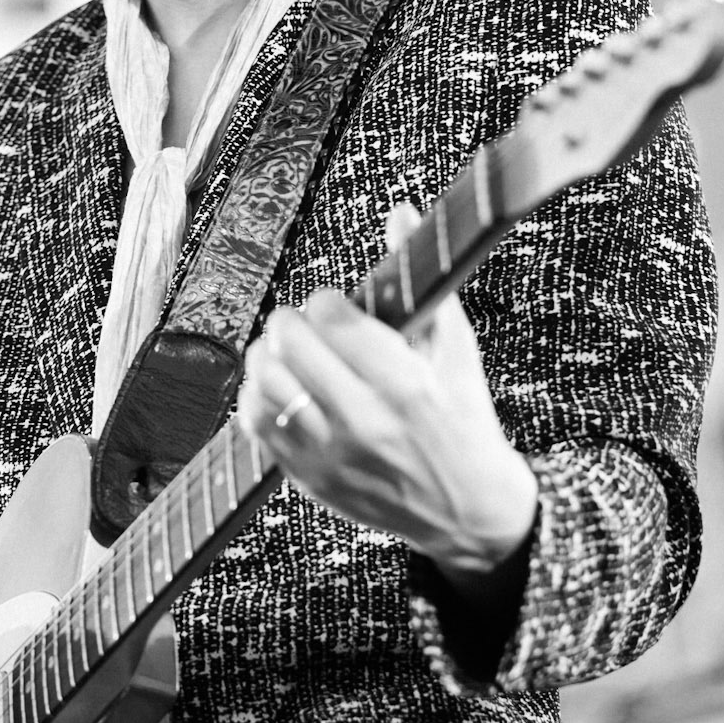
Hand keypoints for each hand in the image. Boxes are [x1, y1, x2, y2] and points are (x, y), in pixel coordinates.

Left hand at [238, 201, 537, 585]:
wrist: (467, 510)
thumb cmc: (463, 420)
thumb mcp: (456, 349)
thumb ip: (422, 282)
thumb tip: (400, 212)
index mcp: (406, 386)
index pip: (332, 318)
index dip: (326, 303)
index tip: (336, 308)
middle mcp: (365, 422)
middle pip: (290, 345)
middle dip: (293, 322)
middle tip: (306, 325)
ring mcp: (332, 455)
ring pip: (264, 383)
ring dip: (268, 355)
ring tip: (288, 353)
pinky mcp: (309, 479)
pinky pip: (256, 424)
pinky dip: (257, 395)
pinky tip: (280, 387)